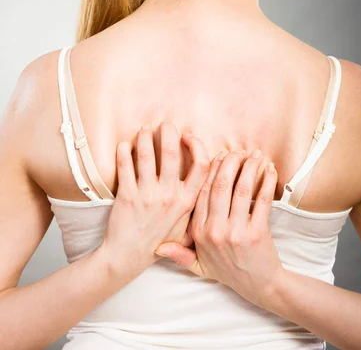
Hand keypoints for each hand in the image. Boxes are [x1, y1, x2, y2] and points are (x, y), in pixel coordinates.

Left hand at [97, 122, 209, 284]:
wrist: (128, 257)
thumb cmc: (159, 241)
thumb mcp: (187, 227)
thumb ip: (197, 207)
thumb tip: (213, 182)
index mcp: (187, 201)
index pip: (202, 166)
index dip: (197, 146)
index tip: (189, 136)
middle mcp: (170, 196)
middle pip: (173, 154)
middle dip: (169, 132)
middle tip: (165, 124)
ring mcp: (148, 195)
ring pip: (148, 155)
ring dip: (146, 137)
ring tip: (144, 129)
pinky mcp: (127, 196)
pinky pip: (125, 166)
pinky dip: (125, 151)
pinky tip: (125, 145)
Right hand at [155, 146, 284, 308]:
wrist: (259, 287)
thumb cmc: (229, 272)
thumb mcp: (199, 265)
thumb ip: (179, 254)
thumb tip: (156, 246)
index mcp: (199, 232)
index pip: (202, 192)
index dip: (210, 170)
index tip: (218, 155)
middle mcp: (214, 231)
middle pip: (220, 185)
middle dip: (229, 162)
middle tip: (237, 150)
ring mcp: (236, 232)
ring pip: (240, 188)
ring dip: (249, 167)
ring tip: (254, 154)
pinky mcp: (257, 233)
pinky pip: (262, 199)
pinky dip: (266, 181)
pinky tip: (269, 169)